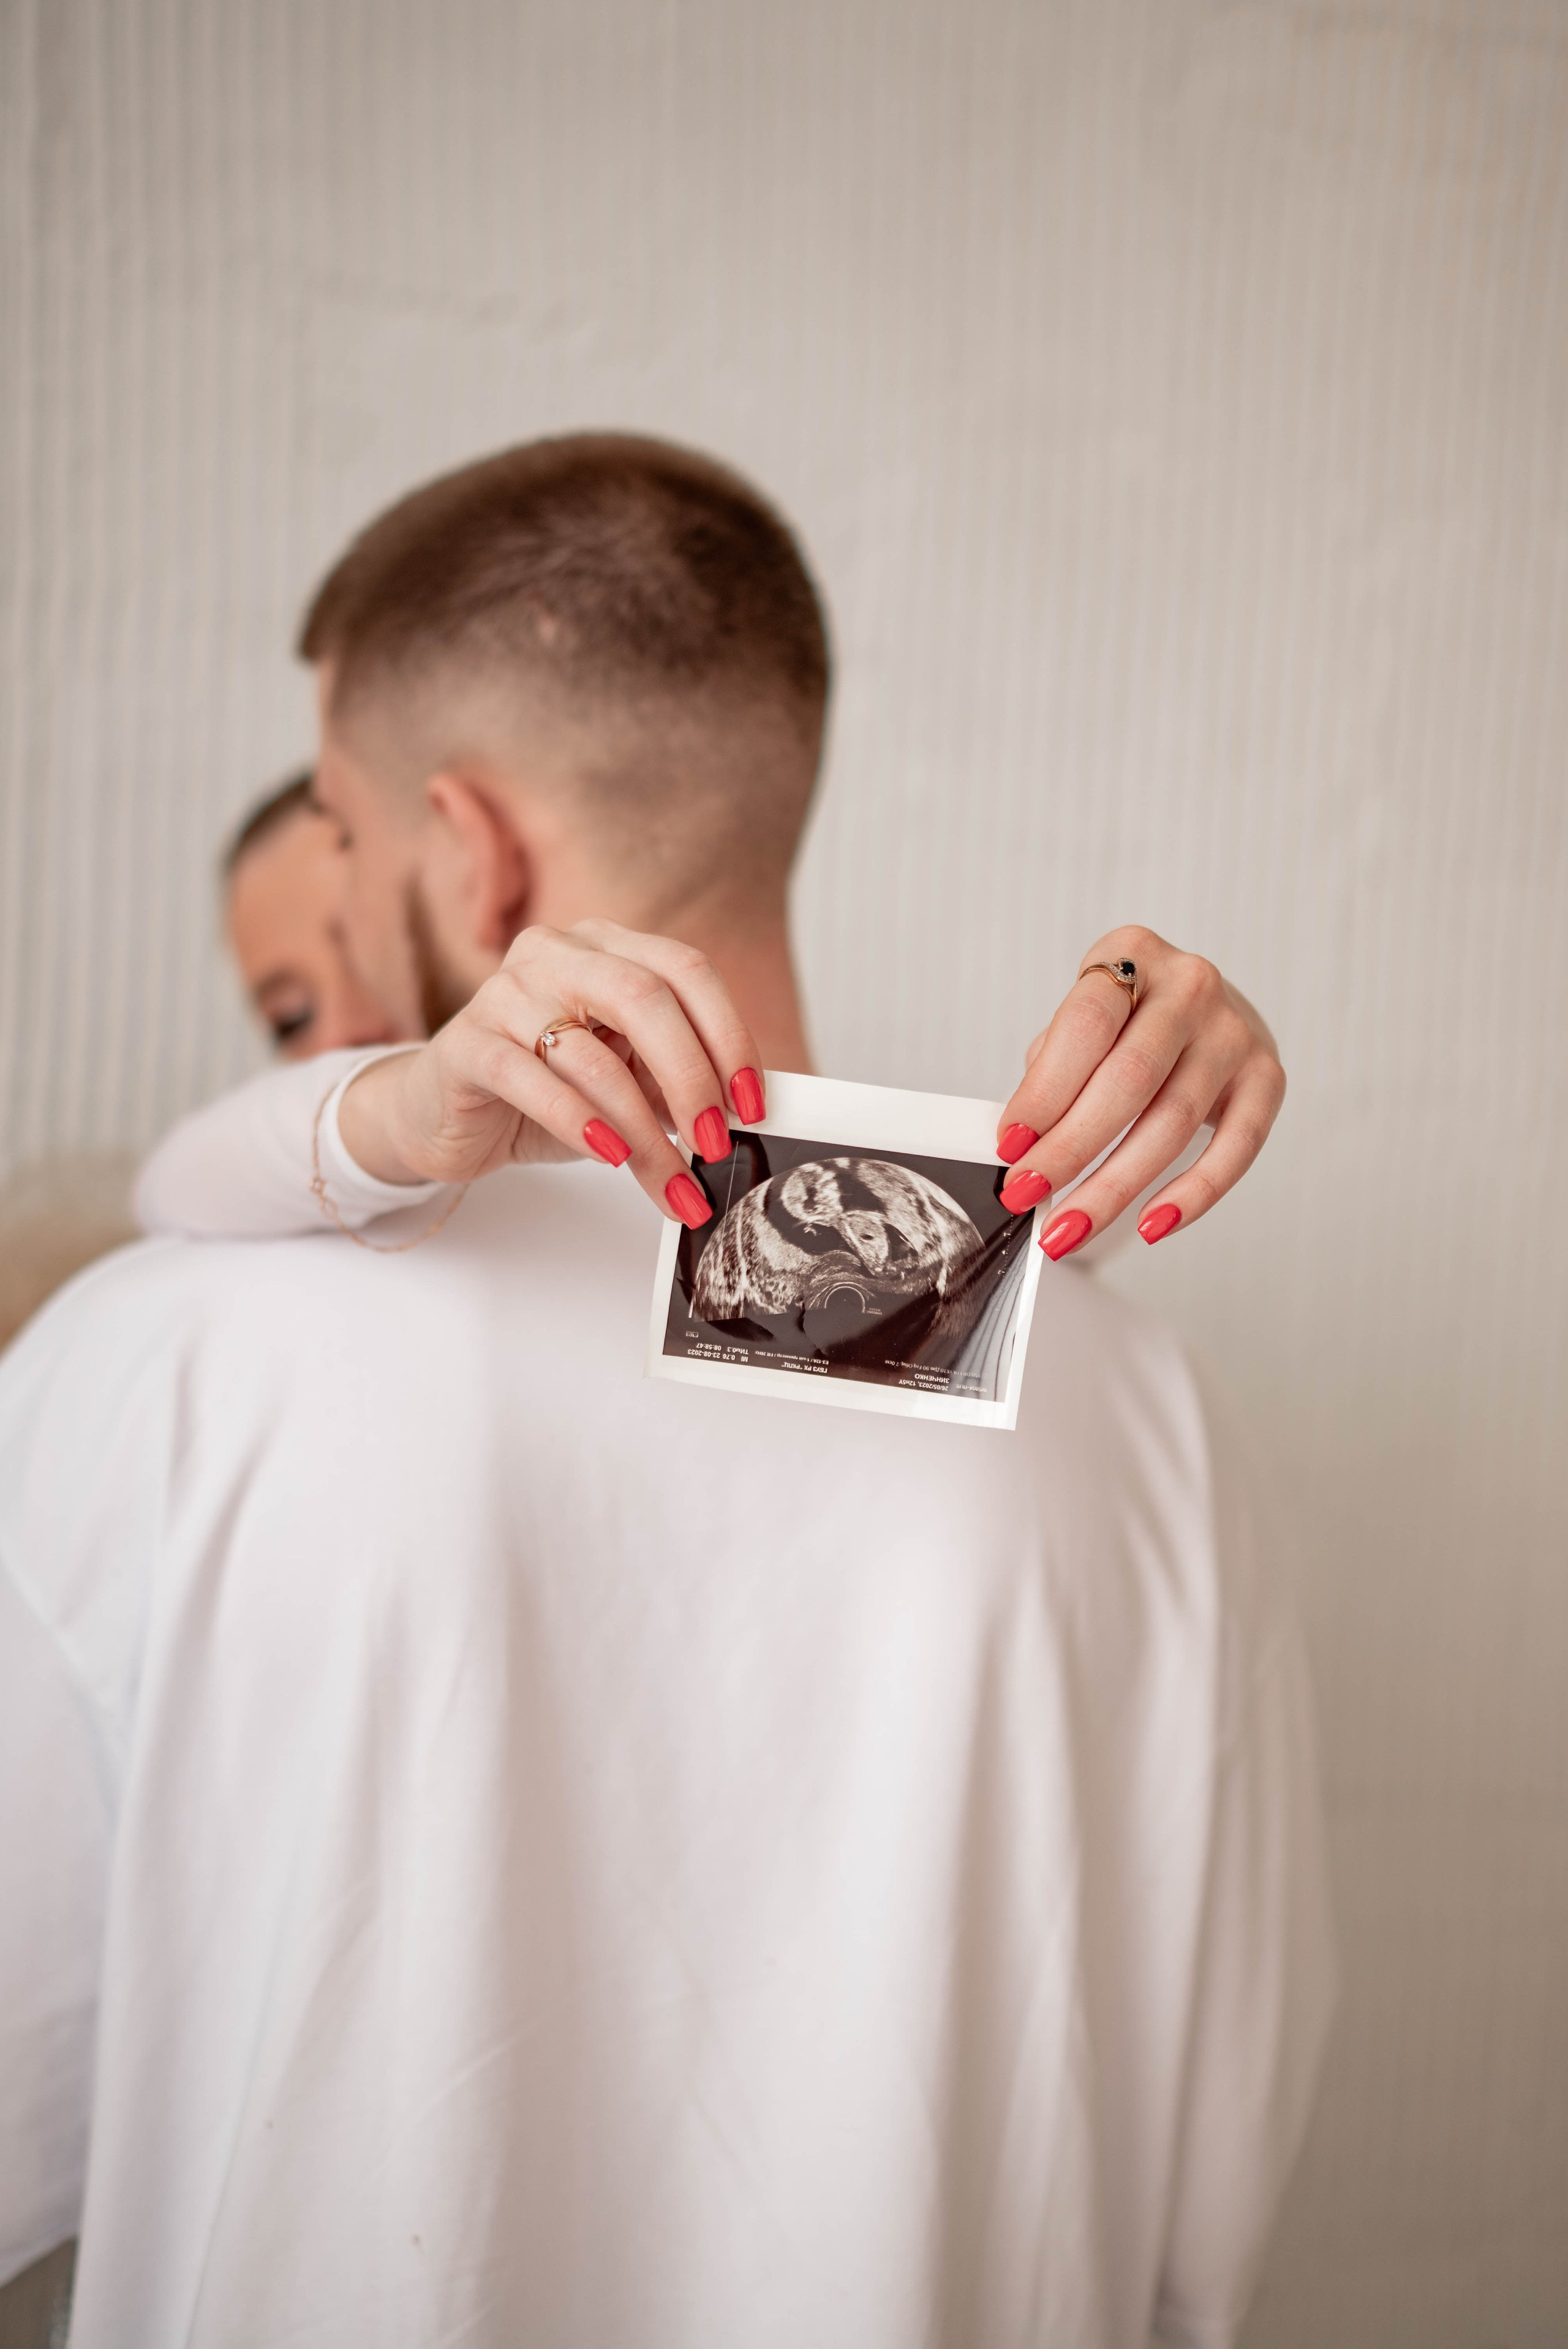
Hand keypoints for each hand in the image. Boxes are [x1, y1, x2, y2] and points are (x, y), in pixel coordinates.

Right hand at [339, 920, 767, 1228]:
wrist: (446, 1116)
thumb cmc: (546, 1093)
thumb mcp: (627, 1083)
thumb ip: (675, 1086)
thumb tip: (740, 1123)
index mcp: (607, 948)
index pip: (686, 970)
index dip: (729, 1036)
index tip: (752, 1104)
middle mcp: (556, 954)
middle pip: (645, 997)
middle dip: (690, 1077)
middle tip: (714, 1143)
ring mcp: (505, 993)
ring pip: (592, 1054)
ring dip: (642, 1127)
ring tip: (670, 1178)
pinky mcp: (466, 1044)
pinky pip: (530, 1079)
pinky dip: (578, 1121)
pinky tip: (608, 1155)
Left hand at [993, 927, 1284, 1257]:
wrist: (1208, 1008)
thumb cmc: (1129, 1020)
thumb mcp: (1084, 1021)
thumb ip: (1052, 1070)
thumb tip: (1022, 1145)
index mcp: (1132, 954)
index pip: (1085, 1026)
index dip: (1045, 1091)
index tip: (1011, 1146)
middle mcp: (1190, 986)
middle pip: (1129, 1079)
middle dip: (1070, 1148)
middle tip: (1028, 1193)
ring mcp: (1235, 1031)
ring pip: (1174, 1122)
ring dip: (1115, 1186)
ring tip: (1070, 1226)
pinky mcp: (1267, 1078)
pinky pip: (1236, 1148)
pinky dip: (1193, 1194)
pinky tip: (1151, 1224)